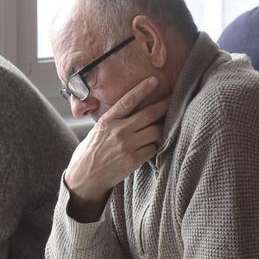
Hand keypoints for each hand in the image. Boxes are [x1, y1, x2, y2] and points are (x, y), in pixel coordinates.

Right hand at [63, 77, 168, 221]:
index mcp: (107, 121)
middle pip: (149, 114)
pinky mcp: (133, 160)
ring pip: (155, 131)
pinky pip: (153, 148)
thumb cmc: (90, 152)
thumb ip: (114, 120)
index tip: (154, 80)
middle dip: (164, 105)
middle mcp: (118, 131)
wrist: (85, 177)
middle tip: (174, 99)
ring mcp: (127, 146)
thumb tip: (131, 110)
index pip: (128, 101)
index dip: (142, 89)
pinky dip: (154, 146)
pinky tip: (150, 146)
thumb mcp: (97, 131)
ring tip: (160, 128)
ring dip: (160, 129)